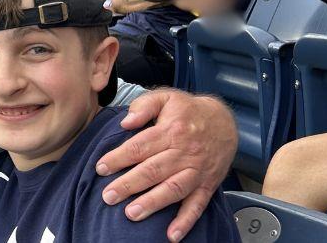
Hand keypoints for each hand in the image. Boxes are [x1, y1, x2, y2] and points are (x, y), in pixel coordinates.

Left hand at [95, 90, 235, 242]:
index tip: (101, 168)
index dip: (119, 157)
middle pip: (153, 170)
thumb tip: (125, 122)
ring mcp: (197, 171)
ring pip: (173, 189)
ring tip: (131, 214)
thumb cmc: (188, 110)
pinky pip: (197, 205)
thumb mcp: (166, 97)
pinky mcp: (207, 184)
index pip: (140, 146)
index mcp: (171, 131)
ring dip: (152, 203)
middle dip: (129, 184)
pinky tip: (171, 235)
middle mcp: (184, 153)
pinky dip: (185, 221)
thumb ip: (144, 106)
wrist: (225, 122)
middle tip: (108, 196)